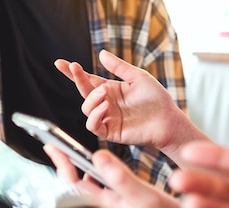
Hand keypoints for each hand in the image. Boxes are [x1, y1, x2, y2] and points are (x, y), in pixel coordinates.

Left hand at [44, 143, 219, 207]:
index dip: (61, 164)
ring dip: (81, 171)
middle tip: (59, 147)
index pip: (72, 185)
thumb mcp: (147, 200)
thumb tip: (98, 158)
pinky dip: (97, 178)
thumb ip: (122, 180)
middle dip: (66, 165)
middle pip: (76, 187)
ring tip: (76, 155)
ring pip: (88, 190)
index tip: (52, 147)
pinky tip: (103, 171)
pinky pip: (102, 192)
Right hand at [55, 50, 204, 163]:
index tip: (60, 63)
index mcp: (110, 90)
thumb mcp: (137, 76)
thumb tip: (102, 54)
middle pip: (83, 93)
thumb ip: (118, 67)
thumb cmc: (156, 99)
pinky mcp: (110, 132)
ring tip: (104, 92)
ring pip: (86, 109)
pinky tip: (105, 106)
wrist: (168, 119)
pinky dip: (95, 115)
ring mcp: (107, 118)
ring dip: (91, 99)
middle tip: (77, 69)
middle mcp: (105, 104)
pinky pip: (94, 125)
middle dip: (77, 80)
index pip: (87, 81)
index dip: (72, 73)